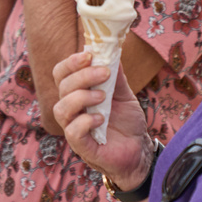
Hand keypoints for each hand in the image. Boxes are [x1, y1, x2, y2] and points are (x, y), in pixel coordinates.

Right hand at [52, 52, 150, 185]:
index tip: (89, 54)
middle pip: (62, 87)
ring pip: (61, 109)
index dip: (71, 63)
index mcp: (77, 94)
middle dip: (82, 76)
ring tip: (103, 97)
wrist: (139, 150)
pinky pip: (72, 132)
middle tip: (104, 73)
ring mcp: (74, 128)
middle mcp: (71, 110)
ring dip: (81, 97)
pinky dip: (85, 121)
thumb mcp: (124, 95)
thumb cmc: (127, 122)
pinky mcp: (82, 146)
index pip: (62, 74)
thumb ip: (115, 77)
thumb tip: (112, 51)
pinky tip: (101, 118)